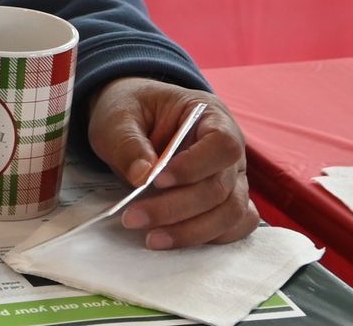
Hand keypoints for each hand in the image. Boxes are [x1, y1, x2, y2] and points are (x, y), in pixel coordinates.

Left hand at [85, 76, 258, 249]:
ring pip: (229, 213)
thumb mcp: (118, 118)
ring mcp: (234, 179)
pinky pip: (233, 226)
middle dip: (177, 208)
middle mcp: (231, 150)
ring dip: (190, 231)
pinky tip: (175, 240)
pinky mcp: (227, 203)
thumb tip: (142, 177)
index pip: (222, 145)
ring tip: (150, 238)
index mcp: (210, 115)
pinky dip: (209, 238)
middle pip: (221, 187)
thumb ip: (129, 143)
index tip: (157, 181)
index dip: (194, 167)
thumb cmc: (131, 113)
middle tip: (133, 218)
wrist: (133, 122)